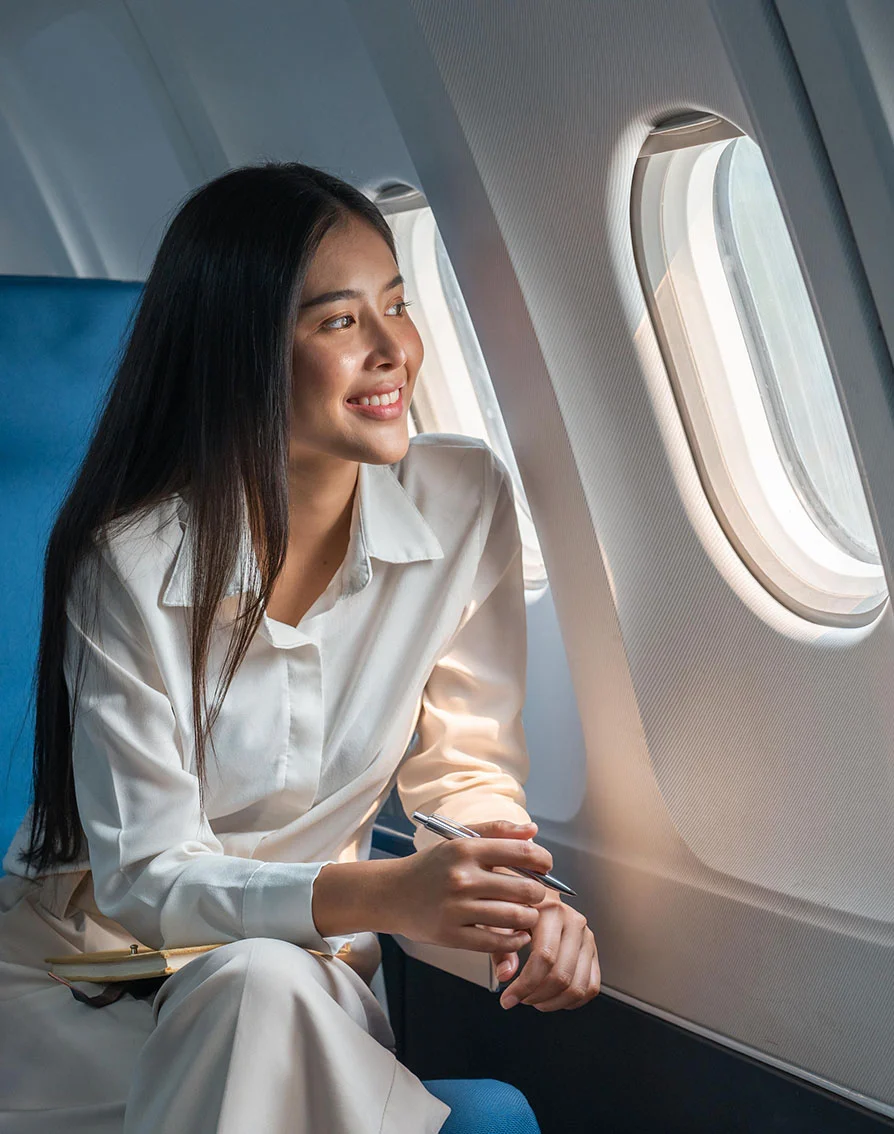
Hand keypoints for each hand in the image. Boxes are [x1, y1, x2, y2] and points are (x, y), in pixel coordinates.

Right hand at [384, 819, 552, 952]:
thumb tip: (533, 831)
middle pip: (525, 889)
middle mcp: (462, 877)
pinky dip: (514, 940)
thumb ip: (497, 831)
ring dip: (529, 919)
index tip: (545, 867)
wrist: (391, 894)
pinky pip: (497, 941)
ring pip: (515, 917)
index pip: (521, 852)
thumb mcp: (458, 840)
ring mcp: (457, 908)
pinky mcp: (452, 935)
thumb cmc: (431, 866)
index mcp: (466, 848)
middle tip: (536, 896)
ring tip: (527, 915)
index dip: (543, 860)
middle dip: (539, 894)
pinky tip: (516, 934)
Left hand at [494, 891, 599, 1011]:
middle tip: (520, 999)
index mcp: (552, 911)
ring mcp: (587, 937)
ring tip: (534, 1000)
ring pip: (578, 986)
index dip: (525, 985)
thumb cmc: (518, 907)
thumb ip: (501, 948)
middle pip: (562, 976)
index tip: (508, 999)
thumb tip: (505, 975)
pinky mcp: (593, 951)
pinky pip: (591, 986)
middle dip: (537, 996)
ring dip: (553, 1002)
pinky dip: (571, 1001)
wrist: (536, 895)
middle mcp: (574, 923)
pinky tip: (552, 998)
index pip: (544, 957)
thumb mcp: (501, 921)